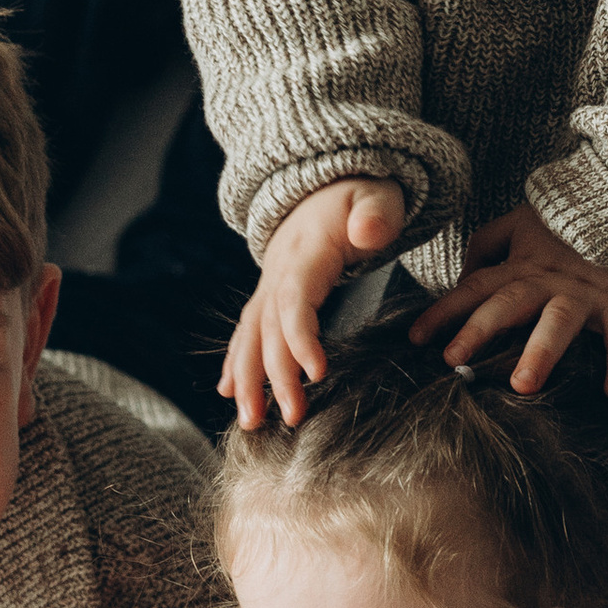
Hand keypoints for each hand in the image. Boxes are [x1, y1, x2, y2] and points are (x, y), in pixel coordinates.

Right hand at [223, 179, 406, 428]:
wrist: (325, 184)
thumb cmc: (360, 195)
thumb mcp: (377, 195)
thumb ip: (376, 214)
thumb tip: (367, 232)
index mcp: (303, 253)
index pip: (294, 300)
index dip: (299, 338)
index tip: (317, 373)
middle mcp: (276, 272)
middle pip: (268, 328)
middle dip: (273, 376)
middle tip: (291, 416)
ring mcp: (268, 284)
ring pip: (249, 335)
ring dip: (247, 380)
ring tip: (251, 422)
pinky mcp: (269, 295)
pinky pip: (246, 332)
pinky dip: (236, 363)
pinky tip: (230, 394)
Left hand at [408, 206, 607, 398]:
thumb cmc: (566, 227)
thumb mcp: (520, 226)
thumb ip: (486, 246)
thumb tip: (461, 280)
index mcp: (519, 266)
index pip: (474, 288)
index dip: (443, 312)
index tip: (416, 339)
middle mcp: (546, 281)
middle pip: (508, 303)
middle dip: (479, 330)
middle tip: (454, 362)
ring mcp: (584, 294)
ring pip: (558, 321)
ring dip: (541, 352)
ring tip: (523, 385)